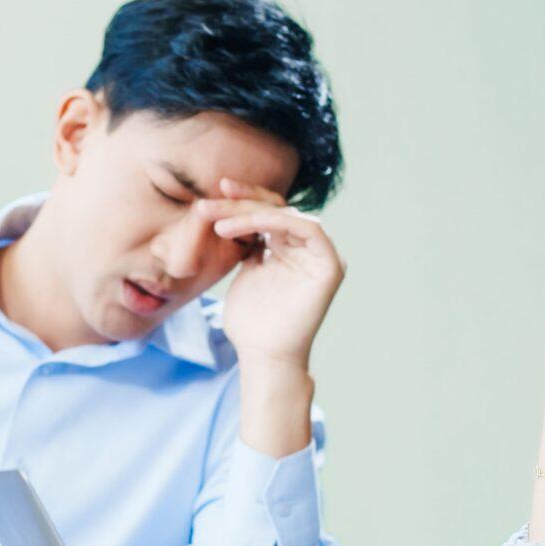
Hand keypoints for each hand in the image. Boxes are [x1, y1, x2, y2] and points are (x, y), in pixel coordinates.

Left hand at [204, 180, 345, 373]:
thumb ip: (249, 244)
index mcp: (290, 248)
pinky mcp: (330, 266)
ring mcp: (321, 256)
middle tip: (214, 197)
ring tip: (220, 224)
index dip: (246, 198)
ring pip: (289, 215)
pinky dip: (276, 221)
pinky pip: (308, 228)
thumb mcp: (245, 272)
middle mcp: (308, 249)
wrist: (263, 354)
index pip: (270, 211)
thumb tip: (236, 215)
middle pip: (279, 209)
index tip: (217, 191)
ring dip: (252, 213)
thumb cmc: (251, 322)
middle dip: (244, 200)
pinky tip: (245, 226)